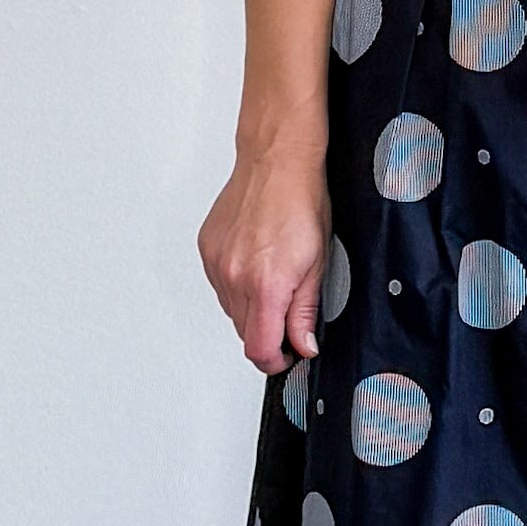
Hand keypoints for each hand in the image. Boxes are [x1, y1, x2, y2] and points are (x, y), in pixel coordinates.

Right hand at [198, 149, 331, 374]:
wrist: (276, 163)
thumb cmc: (301, 202)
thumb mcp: (319, 263)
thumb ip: (306, 311)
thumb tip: (303, 344)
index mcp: (267, 284)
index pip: (259, 348)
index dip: (275, 362)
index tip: (287, 357)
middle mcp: (235, 277)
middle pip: (244, 334)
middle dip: (267, 335)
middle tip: (289, 319)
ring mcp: (217, 264)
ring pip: (231, 312)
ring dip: (252, 311)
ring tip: (274, 283)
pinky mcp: (207, 251)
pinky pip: (220, 287)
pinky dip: (237, 288)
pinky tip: (256, 266)